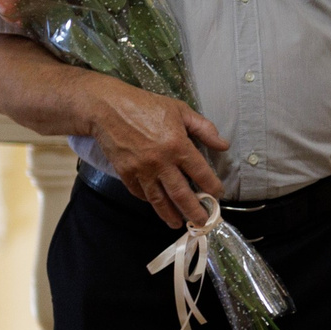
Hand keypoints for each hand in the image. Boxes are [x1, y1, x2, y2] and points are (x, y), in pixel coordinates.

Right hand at [87, 77, 227, 229]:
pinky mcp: (125, 173)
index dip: (212, 186)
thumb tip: (223, 145)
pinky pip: (140, 193)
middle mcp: (161, 162)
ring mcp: (141, 170)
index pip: (200, 173)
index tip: (218, 195)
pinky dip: (150, 201)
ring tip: (178, 224)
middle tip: (203, 221)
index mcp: (177, 145)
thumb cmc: (145, 105)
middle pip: (181, 194)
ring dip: (170, 214)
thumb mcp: (180, 110)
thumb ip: (204, 128)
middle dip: (194, 211)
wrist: (107, 108)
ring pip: (159, 200)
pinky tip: (157, 206)